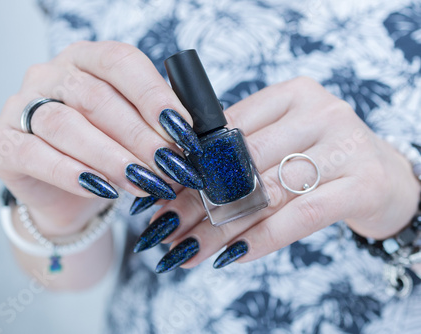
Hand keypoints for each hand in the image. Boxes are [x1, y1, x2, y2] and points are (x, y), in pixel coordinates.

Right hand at [0, 41, 195, 234]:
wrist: (65, 192)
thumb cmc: (104, 151)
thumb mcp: (133, 130)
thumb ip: (156, 124)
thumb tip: (190, 134)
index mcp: (86, 58)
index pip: (120, 62)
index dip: (153, 94)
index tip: (183, 128)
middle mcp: (50, 74)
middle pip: (95, 97)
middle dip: (139, 135)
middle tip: (169, 164)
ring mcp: (20, 106)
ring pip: (66, 124)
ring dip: (111, 157)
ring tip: (143, 181)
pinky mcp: (2, 144)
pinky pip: (35, 155)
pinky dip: (72, 173)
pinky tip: (102, 187)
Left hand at [136, 77, 420, 271]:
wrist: (384, 177)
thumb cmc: (320, 158)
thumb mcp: (284, 140)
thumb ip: (239, 150)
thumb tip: (173, 184)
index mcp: (291, 94)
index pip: (226, 130)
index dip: (188, 165)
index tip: (158, 194)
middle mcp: (319, 112)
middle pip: (241, 163)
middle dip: (195, 202)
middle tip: (163, 230)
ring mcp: (344, 146)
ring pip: (265, 193)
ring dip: (218, 229)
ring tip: (186, 251)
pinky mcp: (362, 185)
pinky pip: (300, 217)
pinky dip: (261, 239)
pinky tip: (230, 257)